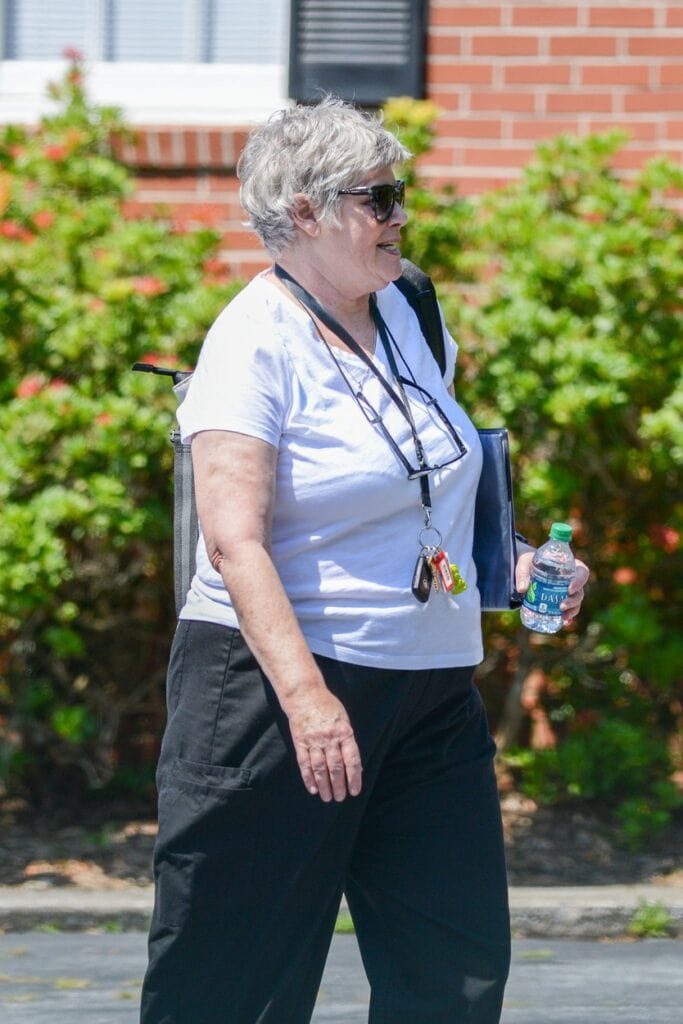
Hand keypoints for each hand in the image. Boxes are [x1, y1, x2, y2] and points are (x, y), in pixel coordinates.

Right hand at [285, 686, 361, 801]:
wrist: (305, 695)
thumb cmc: (328, 708)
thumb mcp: (344, 720)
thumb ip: (349, 742)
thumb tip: (356, 766)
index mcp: (344, 732)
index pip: (351, 759)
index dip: (354, 777)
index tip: (355, 791)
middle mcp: (329, 737)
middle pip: (335, 767)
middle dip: (338, 785)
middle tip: (340, 798)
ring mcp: (313, 740)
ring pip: (319, 768)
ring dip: (324, 785)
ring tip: (327, 798)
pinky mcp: (300, 742)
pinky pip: (304, 763)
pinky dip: (308, 777)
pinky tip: (313, 788)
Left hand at [515, 552, 589, 627]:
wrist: (527, 571)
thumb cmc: (530, 563)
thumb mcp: (524, 563)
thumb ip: (522, 573)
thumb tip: (522, 589)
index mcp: (568, 566)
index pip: (582, 572)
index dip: (579, 581)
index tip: (569, 589)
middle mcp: (572, 579)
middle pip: (580, 591)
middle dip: (573, 600)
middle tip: (562, 606)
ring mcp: (569, 592)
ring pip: (576, 602)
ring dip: (572, 610)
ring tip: (563, 618)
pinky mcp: (563, 600)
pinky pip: (570, 610)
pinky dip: (569, 617)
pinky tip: (565, 623)